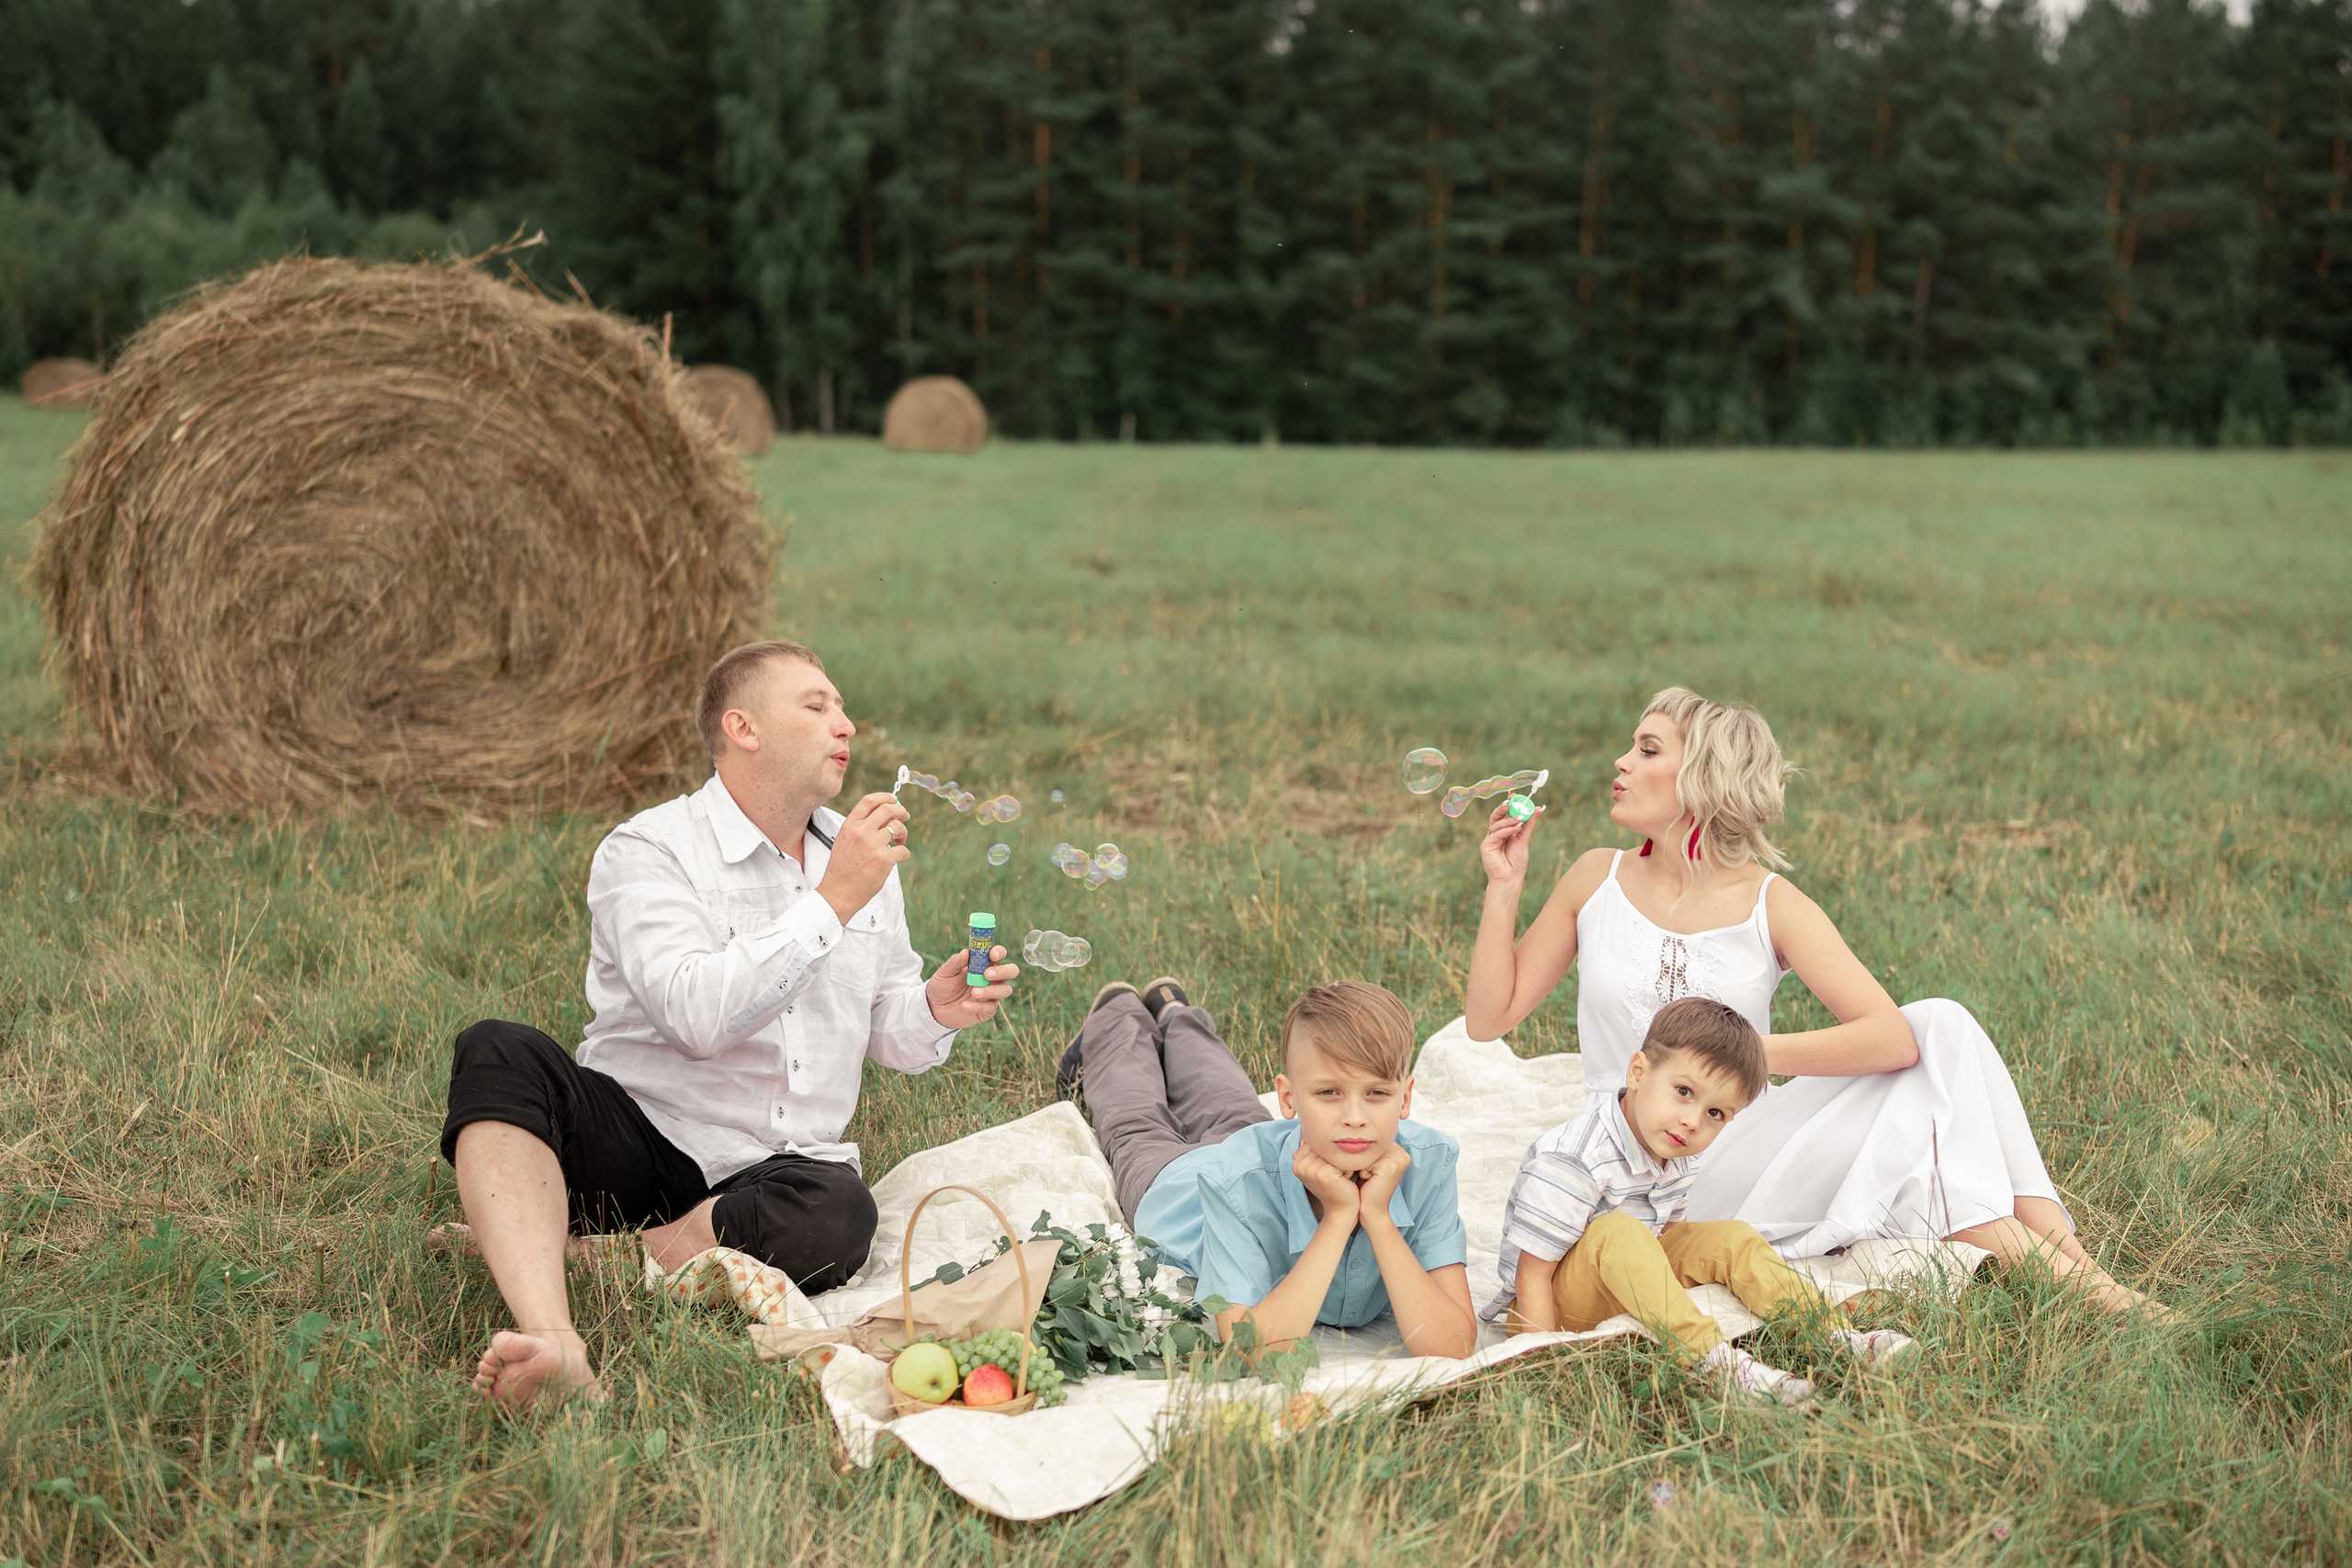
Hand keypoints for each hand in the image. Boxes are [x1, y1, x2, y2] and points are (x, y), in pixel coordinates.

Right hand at [817, 793, 910, 922]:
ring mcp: (873, 845)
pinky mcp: (884, 860)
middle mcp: (861, 831)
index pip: (870, 801)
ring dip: (903, 834)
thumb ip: (860, 826)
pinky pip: (904, 850)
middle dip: (901, 811)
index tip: (894, 800)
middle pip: (888, 809)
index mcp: (850, 825)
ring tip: (899, 843)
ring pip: (898, 828)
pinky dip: (905, 853)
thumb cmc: (842, 868)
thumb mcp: (844, 840)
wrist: (838, 892)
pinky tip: (900, 858)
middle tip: (906, 816)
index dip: (886, 797)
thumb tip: (885, 813)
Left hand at [925, 947, 1017, 1029]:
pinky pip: (991, 1008)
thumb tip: (965, 952)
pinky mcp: (986, 1011)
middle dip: (1004, 971)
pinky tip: (965, 1005)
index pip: (999, 955)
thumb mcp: (945, 972)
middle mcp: (992, 979)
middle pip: (1012, 971)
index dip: (999, 952)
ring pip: (1005, 990)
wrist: (935, 1008)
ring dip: (992, 990)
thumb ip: (955, 962)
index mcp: (983, 965)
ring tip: (974, 992)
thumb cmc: (943, 986)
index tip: (992, 955)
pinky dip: (978, 1006)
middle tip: (987, 974)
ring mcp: (991, 995)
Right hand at [1291, 1145, 1360, 1229]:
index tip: (1331, 1167)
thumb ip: (1311, 1154)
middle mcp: (1301, 1165)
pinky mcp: (1324, 1173)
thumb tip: (1305, 1139)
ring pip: (1332, 1151)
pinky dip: (1347, 1167)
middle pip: (1324, 1146)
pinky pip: (1340, 1159)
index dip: (1328, 1152)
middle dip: (1336, 1155)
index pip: (1315, 1143)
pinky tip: (1346, 1178)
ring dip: (1342, 1161)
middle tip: (1339, 1173)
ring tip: (1343, 1175)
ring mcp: (1311, 1169)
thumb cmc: (1333, 1188)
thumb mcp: (1319, 1170)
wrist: (1340, 1210)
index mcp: (1297, 1163)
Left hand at [1352, 1143, 1411, 1217]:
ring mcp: (1399, 1159)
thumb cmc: (1367, 1188)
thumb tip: (1355, 1132)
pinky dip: (1363, 1170)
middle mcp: (1402, 1153)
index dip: (1365, 1153)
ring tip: (1368, 1178)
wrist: (1371, 1211)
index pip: (1374, 1140)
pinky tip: (1369, 1181)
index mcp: (1399, 1151)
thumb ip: (1371, 1149)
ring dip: (1362, 1164)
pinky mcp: (1391, 1166)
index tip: (1366, 1169)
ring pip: (1369, 1152)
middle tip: (1367, 1175)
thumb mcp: (1370, 1165)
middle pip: (1371, 1144)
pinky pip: (1367, 1160)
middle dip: (1364, 1158)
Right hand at [1479, 797, 1541, 884]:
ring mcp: (1490, 838)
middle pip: (1497, 815)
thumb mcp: (1524, 839)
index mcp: (1504, 830)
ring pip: (1496, 823)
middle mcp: (1495, 833)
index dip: (1509, 803)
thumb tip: (1538, 809)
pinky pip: (1496, 834)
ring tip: (1520, 819)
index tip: (1514, 794)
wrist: (1510, 878)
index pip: (1505, 813)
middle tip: (1512, 800)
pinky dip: (1506, 830)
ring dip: (1509, 820)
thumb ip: (1528, 824)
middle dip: (1504, 806)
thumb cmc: (1516, 861)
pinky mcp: (1486, 845)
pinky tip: (1516, 829)